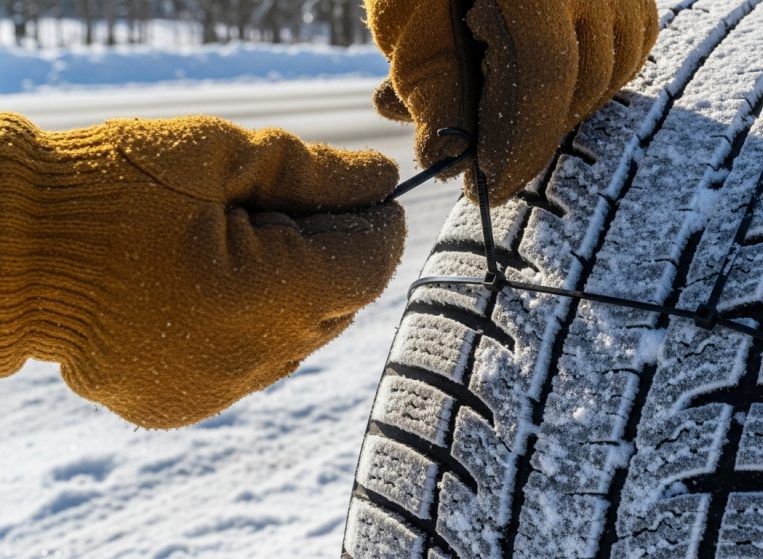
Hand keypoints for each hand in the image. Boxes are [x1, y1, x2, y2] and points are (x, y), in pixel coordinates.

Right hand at [0, 114, 404, 427]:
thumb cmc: (108, 185)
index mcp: (263, 296)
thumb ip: (316, 173)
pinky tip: (204, 290)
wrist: (9, 247)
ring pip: (296, 340)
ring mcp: (213, 390)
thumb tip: (384, 181)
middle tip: (291, 213)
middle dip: (332, 257)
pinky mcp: (181, 404)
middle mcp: (247, 359)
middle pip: (337, 306)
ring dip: (290, 296)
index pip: (367, 266)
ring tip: (237, 248)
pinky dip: (246, 328)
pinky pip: (247, 364)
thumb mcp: (219, 155)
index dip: (377, 227)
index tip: (369, 197)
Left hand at [367, 0, 658, 203]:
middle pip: (582, 77)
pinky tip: (557, 84)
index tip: (489, 187)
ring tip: (515, 118)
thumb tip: (444, 161)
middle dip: (534, 132)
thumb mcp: (408, 16)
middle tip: (491, 161)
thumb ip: (426, 86)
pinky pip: (633, 39)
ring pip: (614, 64)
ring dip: (565, 106)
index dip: (518, 143)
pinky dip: (597, 73)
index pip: (543, 75)